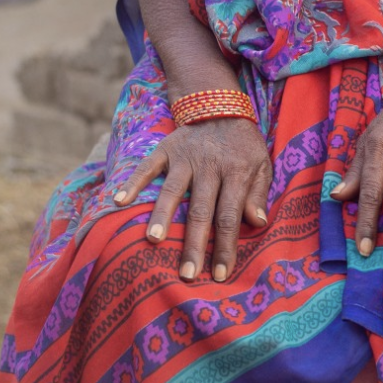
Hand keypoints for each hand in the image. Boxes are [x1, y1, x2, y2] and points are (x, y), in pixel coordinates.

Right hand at [113, 117, 271, 282]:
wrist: (221, 107)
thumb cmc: (243, 145)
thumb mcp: (262, 164)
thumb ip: (258, 193)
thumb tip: (257, 223)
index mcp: (236, 173)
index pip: (230, 216)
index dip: (225, 246)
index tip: (220, 275)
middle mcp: (210, 167)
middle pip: (202, 211)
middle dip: (195, 244)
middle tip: (187, 274)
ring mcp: (186, 158)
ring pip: (173, 191)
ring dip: (163, 215)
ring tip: (154, 240)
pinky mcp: (167, 149)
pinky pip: (148, 166)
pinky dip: (133, 182)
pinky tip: (120, 200)